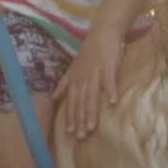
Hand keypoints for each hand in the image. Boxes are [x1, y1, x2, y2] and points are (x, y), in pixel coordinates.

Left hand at [52, 23, 124, 138]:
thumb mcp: (74, 66)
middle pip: (80, 102)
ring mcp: (95, 73)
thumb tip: (54, 97)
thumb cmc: (90, 50)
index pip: (72, 101)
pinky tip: (113, 103)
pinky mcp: (108, 67)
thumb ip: (65, 82)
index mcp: (75, 79)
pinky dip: (111, 91)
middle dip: (80, 120)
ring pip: (92, 95)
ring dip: (91, 112)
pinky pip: (109, 81)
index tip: (70, 132)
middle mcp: (83, 78)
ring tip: (92, 128)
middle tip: (80, 136)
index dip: (71, 116)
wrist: (103, 32)